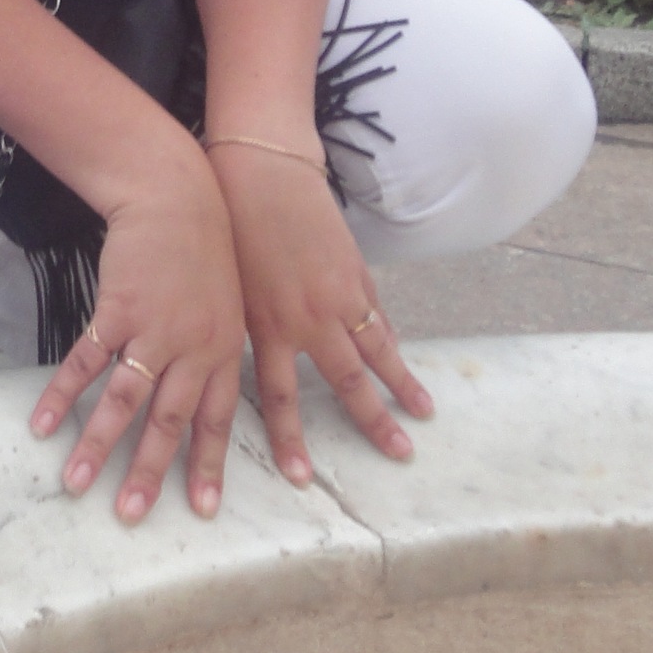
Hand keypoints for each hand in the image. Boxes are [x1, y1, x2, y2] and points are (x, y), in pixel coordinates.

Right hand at [27, 154, 245, 524]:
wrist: (176, 194)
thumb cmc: (202, 246)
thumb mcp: (225, 303)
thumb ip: (212, 350)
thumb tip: (199, 392)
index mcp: (222, 351)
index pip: (216, 420)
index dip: (207, 465)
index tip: (202, 509)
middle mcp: (193, 349)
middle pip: (169, 422)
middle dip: (150, 473)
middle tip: (131, 514)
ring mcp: (154, 330)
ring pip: (125, 401)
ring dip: (98, 445)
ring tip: (76, 485)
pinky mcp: (118, 310)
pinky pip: (86, 361)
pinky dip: (63, 394)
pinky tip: (42, 423)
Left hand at [213, 142, 431, 479]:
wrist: (260, 174)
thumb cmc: (231, 229)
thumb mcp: (227, 288)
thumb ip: (246, 330)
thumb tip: (252, 369)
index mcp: (268, 325)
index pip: (280, 397)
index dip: (290, 439)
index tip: (303, 477)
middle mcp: (308, 317)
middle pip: (347, 382)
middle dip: (374, 422)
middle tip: (401, 456)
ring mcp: (339, 294)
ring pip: (377, 350)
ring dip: (403, 384)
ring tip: (424, 414)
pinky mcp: (355, 271)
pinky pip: (378, 315)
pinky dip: (391, 339)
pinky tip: (402, 359)